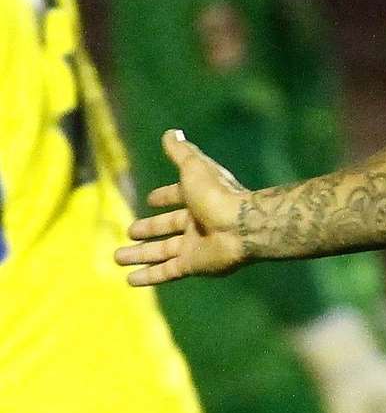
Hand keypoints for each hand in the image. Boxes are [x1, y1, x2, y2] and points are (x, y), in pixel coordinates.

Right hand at [114, 130, 251, 285]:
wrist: (241, 225)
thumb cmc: (218, 193)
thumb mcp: (194, 167)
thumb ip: (181, 152)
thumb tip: (171, 132)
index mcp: (200, 197)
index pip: (179, 196)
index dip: (166, 197)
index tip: (151, 199)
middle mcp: (198, 222)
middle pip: (168, 226)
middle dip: (148, 229)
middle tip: (129, 231)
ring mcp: (197, 245)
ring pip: (162, 251)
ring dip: (140, 255)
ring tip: (116, 257)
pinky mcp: (194, 265)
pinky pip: (166, 272)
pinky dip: (148, 276)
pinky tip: (129, 280)